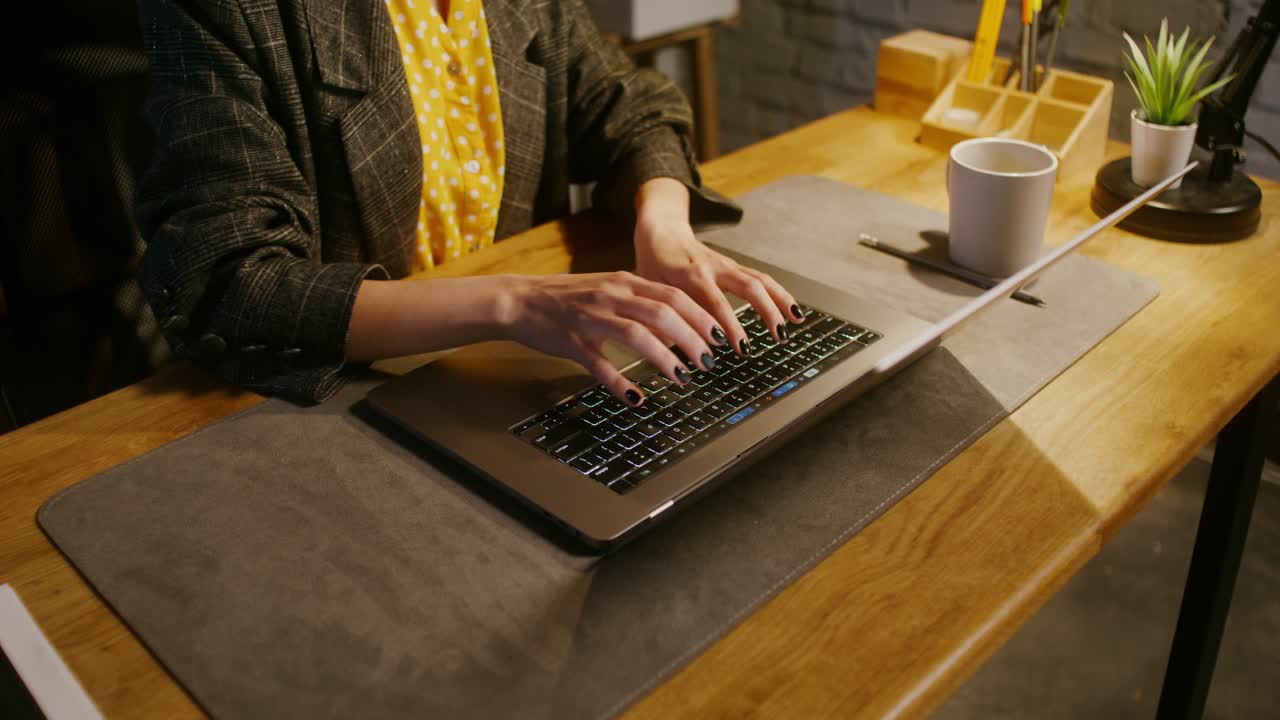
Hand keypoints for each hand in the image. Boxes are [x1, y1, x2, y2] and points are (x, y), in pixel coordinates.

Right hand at [505, 272, 723, 403]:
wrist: (521, 300)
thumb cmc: (567, 298)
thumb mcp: (608, 291)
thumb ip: (640, 302)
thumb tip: (676, 323)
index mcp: (624, 282)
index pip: (673, 295)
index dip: (700, 317)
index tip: (718, 337)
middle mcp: (611, 296)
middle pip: (662, 313)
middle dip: (692, 338)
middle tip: (708, 362)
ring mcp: (590, 318)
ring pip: (636, 335)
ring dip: (664, 358)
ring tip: (682, 377)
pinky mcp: (571, 341)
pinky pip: (599, 364)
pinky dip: (619, 382)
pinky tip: (635, 397)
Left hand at [633, 214, 803, 356]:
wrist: (661, 232)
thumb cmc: (653, 264)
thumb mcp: (650, 289)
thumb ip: (661, 316)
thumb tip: (670, 349)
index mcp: (690, 274)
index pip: (713, 302)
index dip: (727, 325)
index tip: (737, 347)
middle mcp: (713, 267)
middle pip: (747, 287)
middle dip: (763, 313)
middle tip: (774, 338)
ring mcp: (727, 266)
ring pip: (760, 281)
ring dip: (778, 303)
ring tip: (791, 326)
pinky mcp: (735, 267)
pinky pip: (762, 279)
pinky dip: (779, 294)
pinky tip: (792, 311)